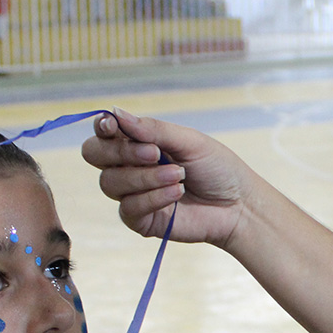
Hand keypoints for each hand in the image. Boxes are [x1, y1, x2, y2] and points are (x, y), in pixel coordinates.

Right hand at [82, 109, 252, 247]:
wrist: (238, 205)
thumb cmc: (217, 169)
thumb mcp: (188, 141)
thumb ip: (153, 129)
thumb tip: (115, 112)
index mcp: (139, 143)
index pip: (104, 133)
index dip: (103, 127)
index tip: (113, 126)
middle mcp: (129, 167)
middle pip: (94, 155)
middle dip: (119, 152)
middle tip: (154, 153)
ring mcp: (133, 194)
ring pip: (110, 183)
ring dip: (145, 177)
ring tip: (179, 175)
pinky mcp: (141, 221)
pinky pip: (128, 208)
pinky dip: (152, 198)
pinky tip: (176, 193)